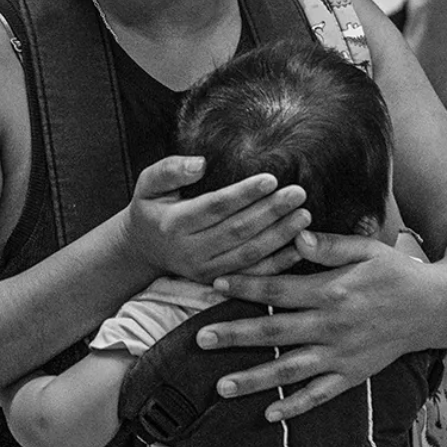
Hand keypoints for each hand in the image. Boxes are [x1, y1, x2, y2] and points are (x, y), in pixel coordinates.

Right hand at [123, 155, 310, 283]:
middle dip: (270, 212)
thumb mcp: (148, 184)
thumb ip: (170, 170)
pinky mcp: (217, 282)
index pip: (215, 207)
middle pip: (237, 231)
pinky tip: (299, 247)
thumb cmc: (152, 208)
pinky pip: (252, 275)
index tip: (271, 179)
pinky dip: (278, 263)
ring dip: (279, 236)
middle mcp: (190, 250)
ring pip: (248, 254)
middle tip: (298, 194)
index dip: (244, 194)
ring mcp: (205, 271)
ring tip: (304, 216)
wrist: (143, 249)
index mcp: (174, 223)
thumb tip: (201, 163)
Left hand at [196, 230, 446, 421]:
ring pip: (291, 371)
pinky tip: (269, 415)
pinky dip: (296, 407)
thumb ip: (330, 246)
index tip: (215, 285)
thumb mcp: (367, 249)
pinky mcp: (353, 375)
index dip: (246, 287)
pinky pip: (321, 395)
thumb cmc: (396, 272)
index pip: (279, 291)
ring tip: (222, 387)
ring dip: (255, 379)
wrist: (436, 308)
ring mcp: (342, 355)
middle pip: (275, 334)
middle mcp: (333, 327)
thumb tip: (296, 238)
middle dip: (235, 336)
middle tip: (200, 339)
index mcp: (333, 292)